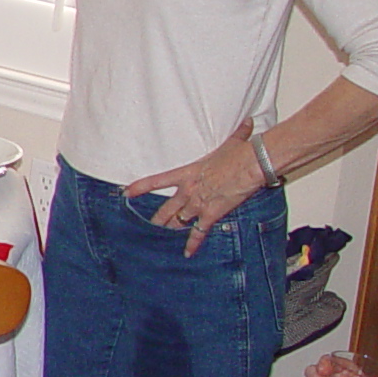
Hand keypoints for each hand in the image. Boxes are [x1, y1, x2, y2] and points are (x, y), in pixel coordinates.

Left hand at [125, 120, 262, 256]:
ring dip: (170, 230)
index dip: (140, 188)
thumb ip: (239, 133)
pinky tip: (187, 254)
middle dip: (158, 218)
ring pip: (177, 221)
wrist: (251, 165)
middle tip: (149, 225)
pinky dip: (192, 244)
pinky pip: (198, 232)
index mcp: (188, 173)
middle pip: (166, 208)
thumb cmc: (243, 153)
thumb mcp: (236, 141)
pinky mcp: (212, 214)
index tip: (126, 193)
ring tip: (160, 239)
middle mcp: (189, 190)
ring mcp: (198, 203)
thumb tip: (248, 123)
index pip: (157, 181)